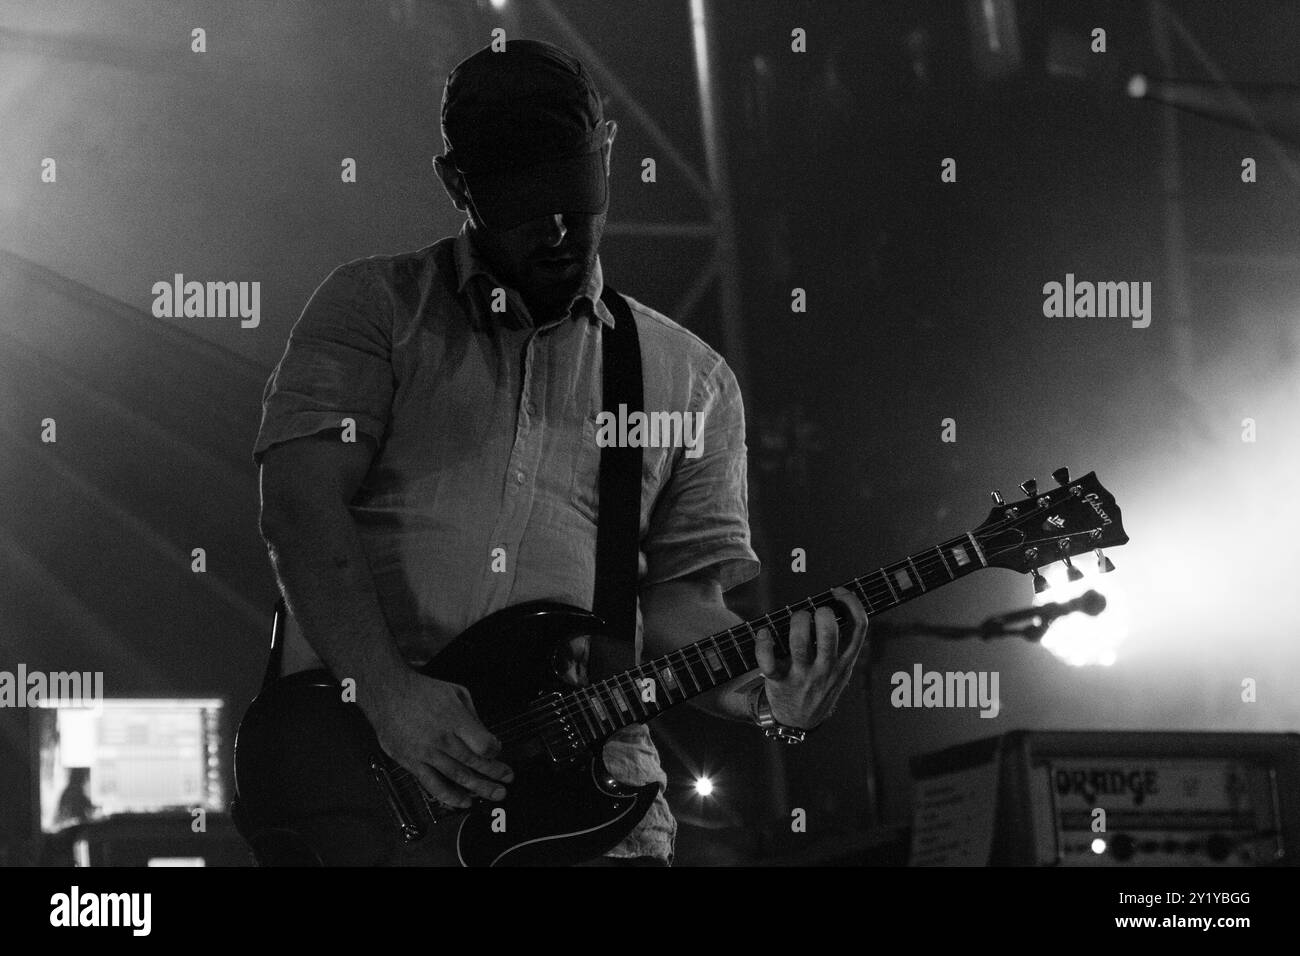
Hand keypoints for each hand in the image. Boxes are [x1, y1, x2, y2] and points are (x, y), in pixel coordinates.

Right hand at [364, 668, 513, 808]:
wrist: (388, 694)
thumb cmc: (421, 691)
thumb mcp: (456, 692)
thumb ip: (473, 716)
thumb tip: (486, 737)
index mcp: (454, 719)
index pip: (482, 744)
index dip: (495, 751)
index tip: (497, 751)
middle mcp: (441, 738)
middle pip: (473, 762)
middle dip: (494, 774)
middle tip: (507, 780)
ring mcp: (426, 753)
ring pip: (457, 777)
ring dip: (478, 788)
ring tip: (494, 794)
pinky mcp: (412, 762)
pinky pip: (433, 785)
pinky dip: (449, 796)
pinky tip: (463, 802)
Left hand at [754, 587, 867, 729]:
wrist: (799, 722)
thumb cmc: (818, 687)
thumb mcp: (840, 673)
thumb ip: (841, 647)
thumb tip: (835, 607)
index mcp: (844, 663)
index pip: (859, 628)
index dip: (852, 604)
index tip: (838, 592)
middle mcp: (826, 668)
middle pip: (829, 632)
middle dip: (821, 612)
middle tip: (814, 613)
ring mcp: (802, 675)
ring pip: (799, 641)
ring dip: (796, 622)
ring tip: (795, 619)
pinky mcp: (779, 681)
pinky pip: (768, 660)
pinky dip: (763, 643)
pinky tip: (764, 633)